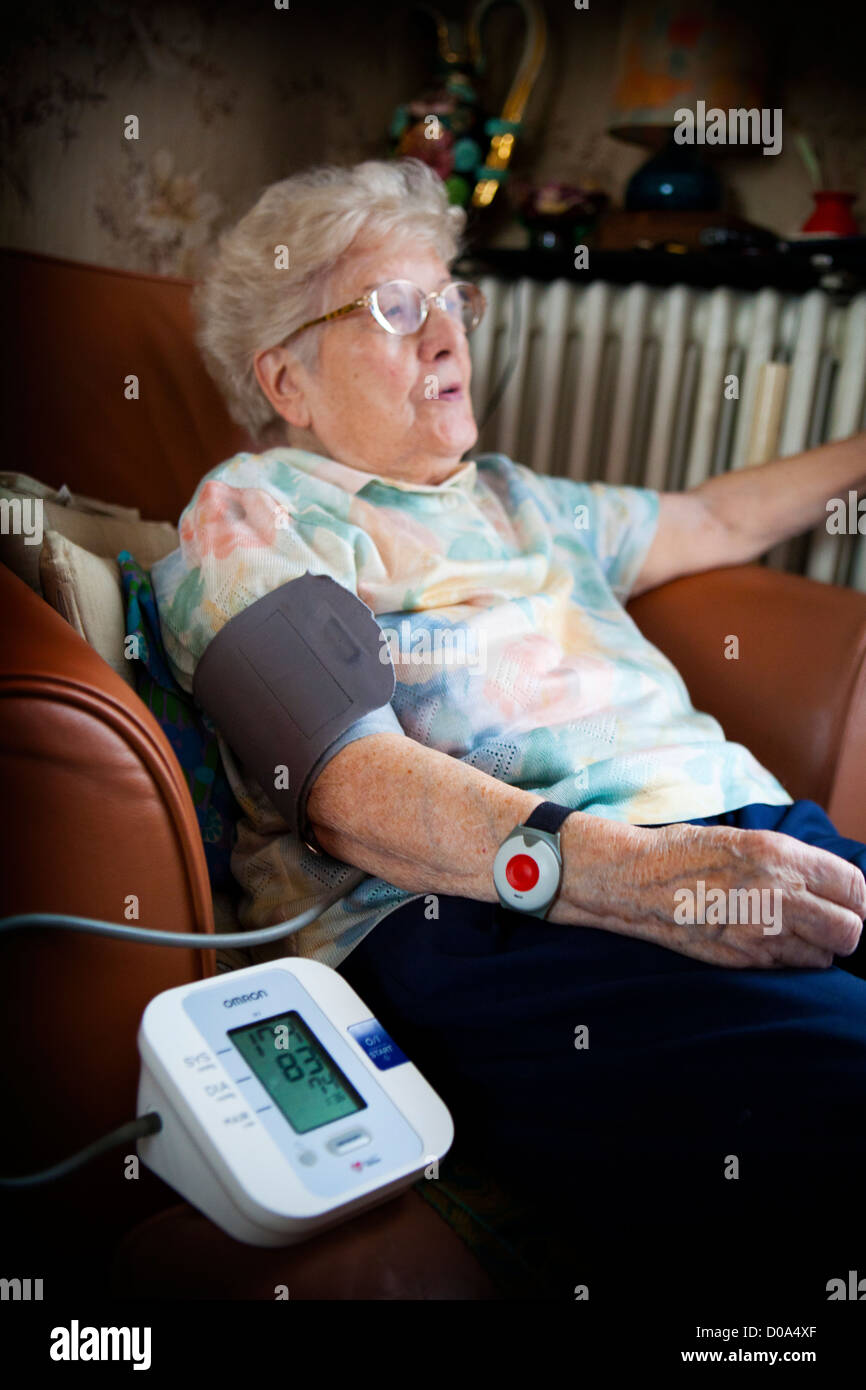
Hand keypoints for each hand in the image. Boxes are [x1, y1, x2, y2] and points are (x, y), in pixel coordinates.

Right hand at [557, 818, 865, 968]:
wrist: (634, 879)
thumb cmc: (688, 852)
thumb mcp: (747, 840)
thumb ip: (793, 861)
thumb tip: (834, 882)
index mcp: (780, 855)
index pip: (854, 887)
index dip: (857, 898)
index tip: (849, 901)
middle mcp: (776, 893)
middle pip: (851, 929)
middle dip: (847, 927)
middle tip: (830, 921)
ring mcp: (759, 931)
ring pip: (825, 955)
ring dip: (819, 946)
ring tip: (794, 930)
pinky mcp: (742, 958)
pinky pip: (789, 967)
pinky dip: (789, 958)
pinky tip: (766, 939)